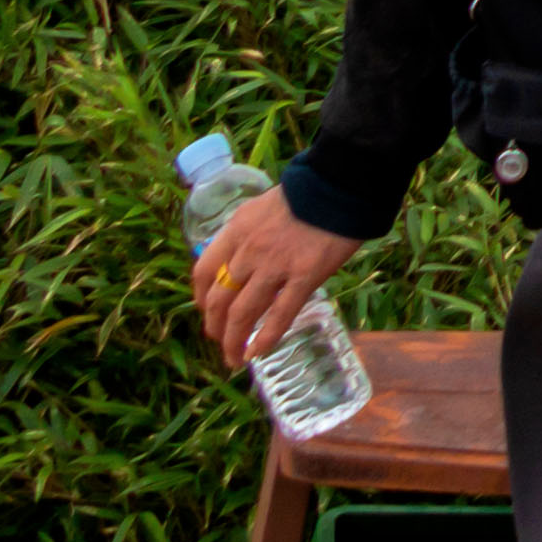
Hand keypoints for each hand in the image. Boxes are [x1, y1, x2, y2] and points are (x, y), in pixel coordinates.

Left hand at [195, 191, 360, 373]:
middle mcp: (248, 251)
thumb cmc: (308, 192)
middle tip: (220, 342)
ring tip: (235, 358)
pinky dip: (266, 338)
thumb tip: (248, 256)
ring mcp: (275, 266)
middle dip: (215, 327)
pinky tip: (259, 352)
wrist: (341, 183)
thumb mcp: (263, 207)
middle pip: (219, 299)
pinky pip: (280, 314)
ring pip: (242, 313)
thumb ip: (251, 233)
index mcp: (236, 231)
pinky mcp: (304, 276)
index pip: (203, 271)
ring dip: (233, 341)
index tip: (205, 310)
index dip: (200, 297)